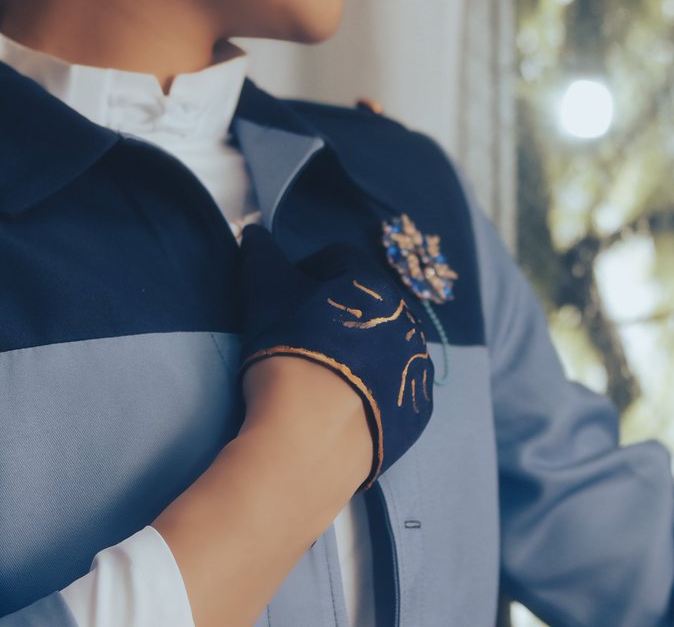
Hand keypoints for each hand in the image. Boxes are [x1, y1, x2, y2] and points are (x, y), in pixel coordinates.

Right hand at [237, 225, 433, 488]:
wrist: (309, 440)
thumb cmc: (288, 354)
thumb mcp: (265, 293)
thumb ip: (261, 255)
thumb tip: (255, 234)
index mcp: (375, 284)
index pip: (338, 259)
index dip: (305, 272)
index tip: (284, 298)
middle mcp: (408, 320)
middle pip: (364, 303)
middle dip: (333, 313)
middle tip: (298, 339)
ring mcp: (417, 367)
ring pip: (382, 345)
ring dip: (355, 351)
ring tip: (318, 376)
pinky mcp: (418, 410)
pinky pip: (394, 387)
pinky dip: (371, 389)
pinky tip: (339, 405)